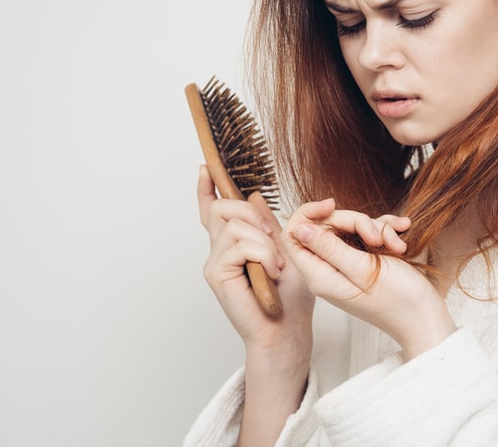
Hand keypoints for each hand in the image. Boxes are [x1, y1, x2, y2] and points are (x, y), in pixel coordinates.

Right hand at [197, 166, 313, 358]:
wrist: (288, 328)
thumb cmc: (292, 295)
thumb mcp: (290, 246)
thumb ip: (272, 222)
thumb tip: (255, 196)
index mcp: (237, 242)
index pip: (215, 210)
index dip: (207, 189)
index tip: (205, 169)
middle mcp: (221, 249)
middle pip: (223, 208)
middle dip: (250, 213)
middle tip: (271, 238)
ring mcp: (216, 261)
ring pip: (235, 225)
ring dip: (264, 242)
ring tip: (276, 266)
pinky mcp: (216, 273)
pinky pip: (238, 245)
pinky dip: (262, 254)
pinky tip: (270, 272)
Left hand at [282, 199, 455, 359]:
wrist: (425, 318)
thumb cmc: (398, 300)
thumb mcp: (363, 269)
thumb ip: (329, 248)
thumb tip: (300, 229)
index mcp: (320, 276)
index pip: (294, 236)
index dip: (308, 214)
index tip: (333, 205)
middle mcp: (329, 271)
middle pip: (326, 227)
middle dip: (354, 221)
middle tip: (377, 237)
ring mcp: (347, 266)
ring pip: (349, 228)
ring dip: (376, 228)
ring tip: (396, 244)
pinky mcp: (364, 262)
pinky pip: (366, 236)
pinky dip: (384, 232)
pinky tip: (401, 234)